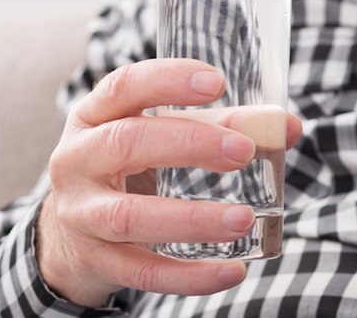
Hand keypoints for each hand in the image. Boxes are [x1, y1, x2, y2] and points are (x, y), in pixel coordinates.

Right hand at [37, 59, 301, 306]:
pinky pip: (141, 272)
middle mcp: (78, 160)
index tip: (216, 82)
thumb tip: (286, 125)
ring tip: (244, 219)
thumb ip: (226, 126)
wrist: (70, 232)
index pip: (124, 86)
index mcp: (95, 115)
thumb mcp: (164, 136)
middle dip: (189, 144)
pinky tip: (231, 272)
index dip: (167, 80)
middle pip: (126, 144)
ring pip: (129, 217)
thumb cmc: (131, 167)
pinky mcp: (94, 260)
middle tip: (243, 152)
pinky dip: (188, 276)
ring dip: (192, 218)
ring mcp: (80, 213)